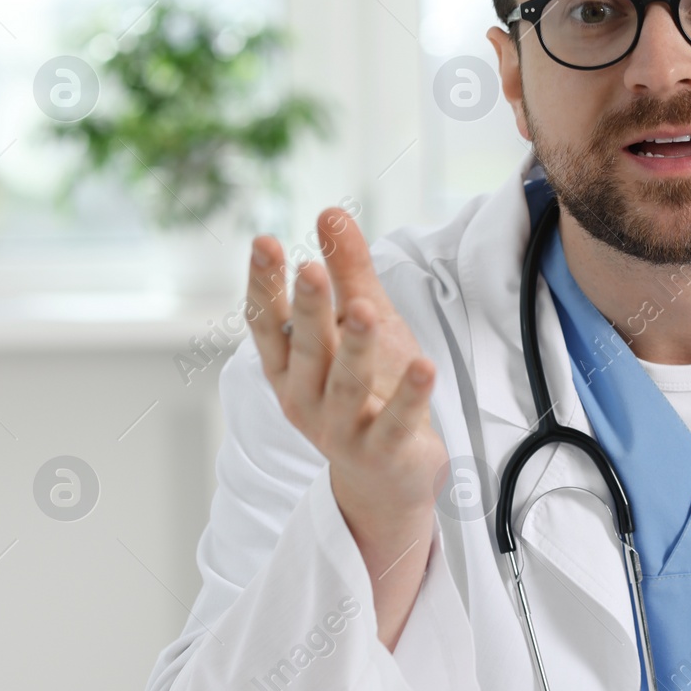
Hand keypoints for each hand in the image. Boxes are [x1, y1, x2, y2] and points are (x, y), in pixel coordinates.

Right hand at [245, 207, 443, 647]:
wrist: (386, 479)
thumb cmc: (369, 389)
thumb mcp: (361, 323)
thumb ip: (348, 270)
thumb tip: (328, 211)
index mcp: (290, 367)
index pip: (269, 323)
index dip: (266, 285)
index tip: (266, 243)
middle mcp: (305, 398)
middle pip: (306, 349)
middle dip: (308, 310)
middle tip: (310, 270)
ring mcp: (340, 428)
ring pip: (344, 383)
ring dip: (353, 347)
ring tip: (364, 309)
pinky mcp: (381, 451)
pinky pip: (394, 422)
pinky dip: (409, 395)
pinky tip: (424, 365)